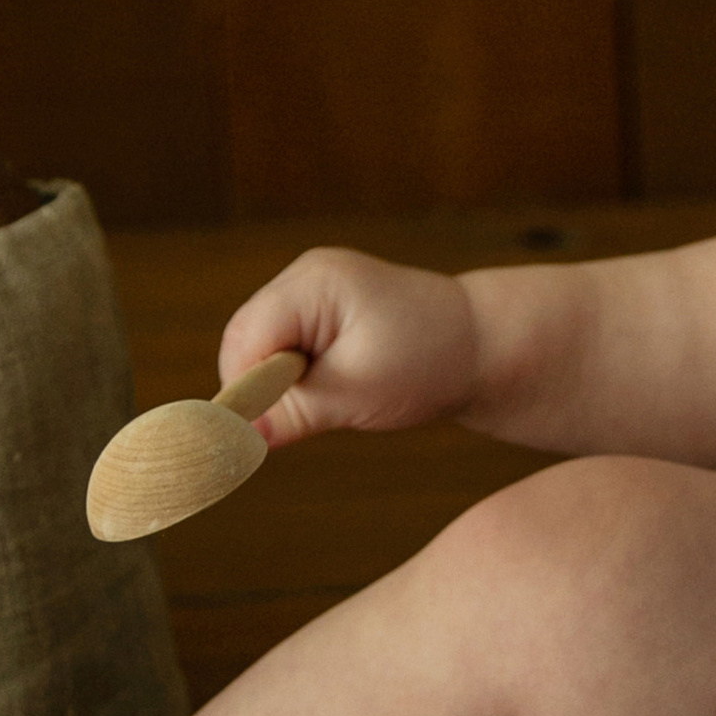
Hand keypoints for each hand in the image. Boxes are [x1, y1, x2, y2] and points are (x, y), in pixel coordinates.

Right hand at [218, 247, 480, 443]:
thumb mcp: (357, 395)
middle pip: (243, 340)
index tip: (260, 432)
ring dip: (278, 383)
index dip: (245, 390)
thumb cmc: (430, 362)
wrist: (483, 344)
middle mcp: (305, 275)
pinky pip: (282, 345)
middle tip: (303, 417)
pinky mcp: (320, 309)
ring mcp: (312, 288)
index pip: (244, 340)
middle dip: (259, 387)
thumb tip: (233, 440)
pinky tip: (331, 386)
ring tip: (330, 397)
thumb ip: (291, 413)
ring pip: (259, 346)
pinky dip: (295, 374)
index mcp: (314, 283)